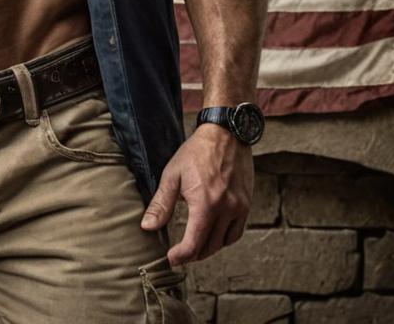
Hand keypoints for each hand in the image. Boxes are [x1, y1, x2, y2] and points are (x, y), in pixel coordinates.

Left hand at [139, 124, 252, 266]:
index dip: (181, 256)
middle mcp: (226, 210)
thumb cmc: (195, 152)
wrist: (225, 134)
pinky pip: (236, 232)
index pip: (194, 244)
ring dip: (209, 248)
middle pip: (210, 246)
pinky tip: (213, 233)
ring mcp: (239, 208)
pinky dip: (224, 238)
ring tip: (195, 245)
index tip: (171, 259)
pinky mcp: (246, 204)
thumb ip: (161, 204)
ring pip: (224, 242)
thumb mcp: (172, 175)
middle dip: (193, 254)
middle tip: (180, 253)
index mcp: (205, 204)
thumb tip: (147, 227)